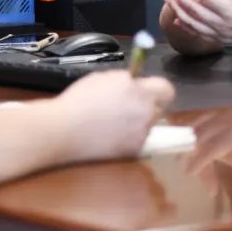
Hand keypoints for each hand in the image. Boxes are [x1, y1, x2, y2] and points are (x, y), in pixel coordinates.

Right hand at [55, 70, 174, 161]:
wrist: (65, 130)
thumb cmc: (80, 99)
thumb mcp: (103, 79)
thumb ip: (124, 81)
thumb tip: (132, 84)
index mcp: (140, 91)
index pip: (166, 89)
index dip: (156, 90)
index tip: (144, 92)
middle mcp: (146, 112)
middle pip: (158, 109)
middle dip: (146, 108)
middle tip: (126, 108)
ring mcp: (142, 134)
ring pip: (147, 126)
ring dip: (135, 124)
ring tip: (111, 125)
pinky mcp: (134, 151)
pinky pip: (136, 141)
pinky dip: (126, 139)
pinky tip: (108, 137)